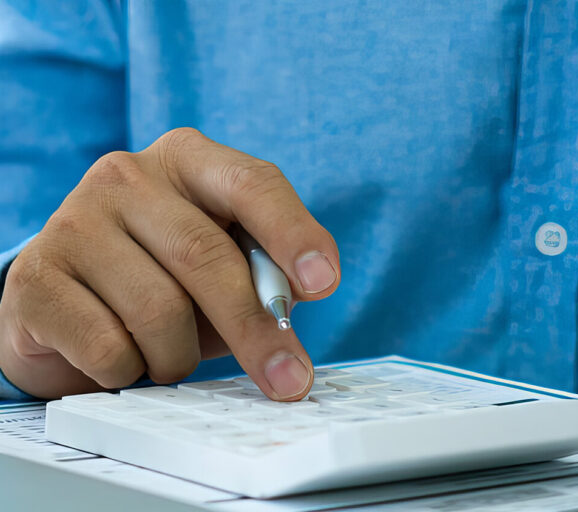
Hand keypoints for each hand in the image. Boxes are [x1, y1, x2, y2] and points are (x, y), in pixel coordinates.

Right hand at [0, 128, 339, 399]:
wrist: (71, 302)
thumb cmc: (166, 279)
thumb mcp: (225, 265)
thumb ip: (264, 272)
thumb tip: (299, 298)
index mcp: (189, 160)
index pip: (252, 183)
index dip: (292, 234)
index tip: (324, 282)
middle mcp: (127, 175)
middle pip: (207, 255)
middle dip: (256, 329)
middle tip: (289, 380)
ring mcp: (74, 221)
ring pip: (160, 311)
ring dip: (181, 355)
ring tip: (170, 353)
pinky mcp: (36, 277)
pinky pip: (109, 347)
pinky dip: (132, 370)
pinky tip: (125, 356)